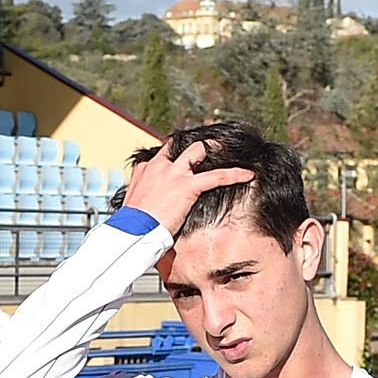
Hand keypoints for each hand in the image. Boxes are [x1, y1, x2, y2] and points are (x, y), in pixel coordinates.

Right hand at [119, 138, 256, 232]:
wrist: (130, 232)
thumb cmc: (129, 227)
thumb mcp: (132, 211)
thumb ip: (141, 205)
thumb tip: (143, 219)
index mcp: (144, 172)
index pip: (161, 156)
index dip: (172, 155)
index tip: (181, 158)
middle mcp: (158, 167)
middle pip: (178, 145)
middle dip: (193, 145)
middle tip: (207, 147)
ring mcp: (173, 174)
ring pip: (198, 151)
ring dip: (213, 149)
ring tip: (227, 149)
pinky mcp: (187, 185)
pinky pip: (216, 176)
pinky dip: (234, 174)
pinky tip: (247, 174)